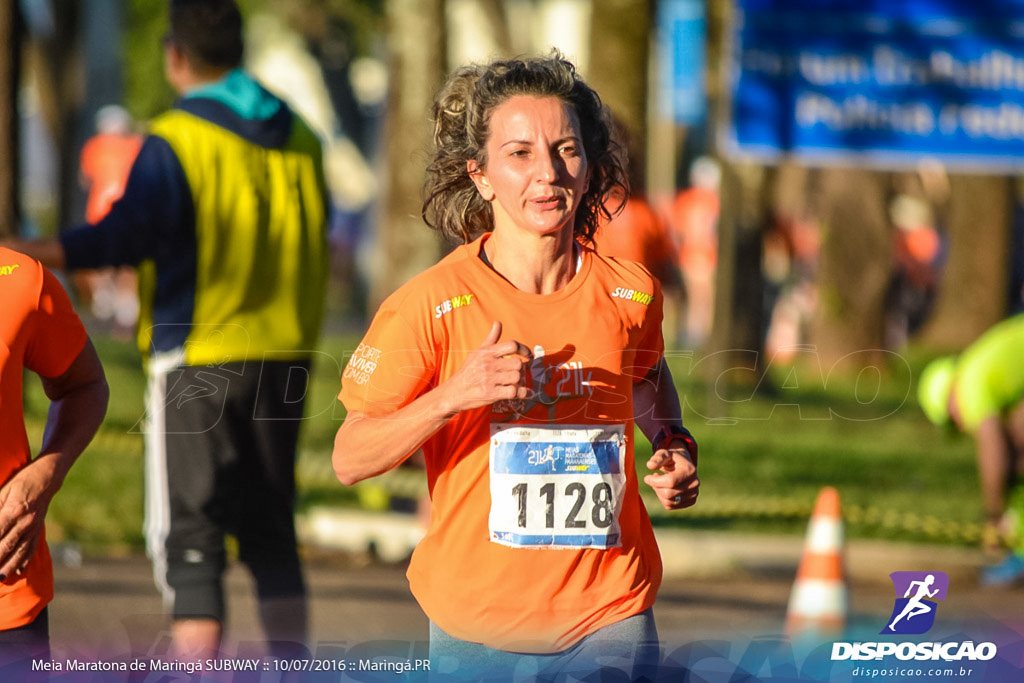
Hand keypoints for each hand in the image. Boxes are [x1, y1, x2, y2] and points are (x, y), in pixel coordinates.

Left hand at [0, 460, 57, 583]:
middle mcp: (25, 521)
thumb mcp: (2, 492)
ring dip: (9, 565)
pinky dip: (25, 560)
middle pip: (6, 546)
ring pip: (20, 550)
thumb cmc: (20, 481)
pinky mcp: (38, 528)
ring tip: (0, 577)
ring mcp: (33, 526)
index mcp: (13, 510)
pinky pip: (32, 547)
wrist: (46, 477)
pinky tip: (18, 570)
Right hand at [440, 321, 532, 413]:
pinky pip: (513, 392)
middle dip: (520, 369)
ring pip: (517, 377)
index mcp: (487, 352)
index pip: (512, 345)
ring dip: (519, 382)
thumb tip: (497, 323)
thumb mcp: (477, 352)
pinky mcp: (491, 394)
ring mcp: (489, 379)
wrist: (454, 392)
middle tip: (517, 373)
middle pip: (517, 364)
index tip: (528, 356)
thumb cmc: (468, 371)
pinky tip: (522, 393)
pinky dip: (522, 393)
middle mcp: (488, 364)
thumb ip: (491, 339)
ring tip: (514, 382)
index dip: (524, 350)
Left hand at [644, 440, 698, 510]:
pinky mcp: (691, 501)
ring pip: (668, 502)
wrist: (684, 464)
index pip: (670, 481)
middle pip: (668, 494)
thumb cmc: (672, 458)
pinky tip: (664, 489)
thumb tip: (650, 465)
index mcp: (689, 470)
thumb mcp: (664, 453)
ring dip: (659, 493)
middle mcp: (694, 483)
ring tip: (659, 483)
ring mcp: (694, 493)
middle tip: (653, 479)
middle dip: (656, 487)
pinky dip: (663, 499)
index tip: (647, 477)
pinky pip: (671, 506)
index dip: (655, 481)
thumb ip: (657, 458)